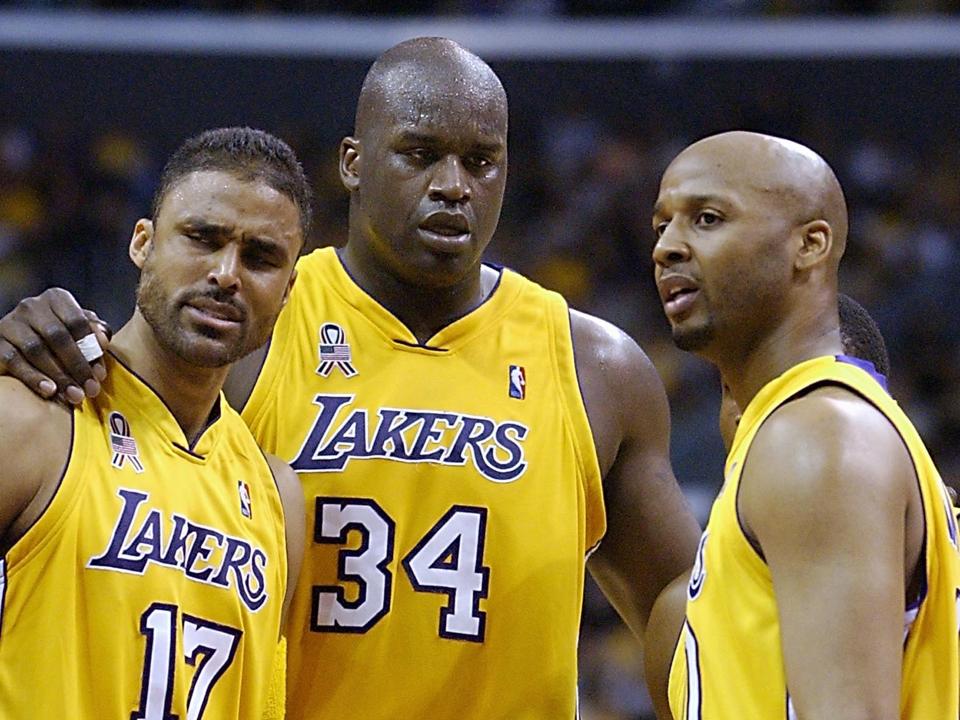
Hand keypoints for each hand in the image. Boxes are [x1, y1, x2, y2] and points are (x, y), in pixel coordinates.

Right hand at [0, 289, 110, 403]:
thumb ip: (94, 332)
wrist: (19, 344)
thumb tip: (102, 340)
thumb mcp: (78, 331)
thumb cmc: (58, 338)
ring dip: (59, 375)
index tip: (100, 374)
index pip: (77, 321)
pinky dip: (33, 378)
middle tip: (90, 389)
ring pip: (36, 350)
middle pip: (57, 336)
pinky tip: (50, 391)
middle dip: (77, 366)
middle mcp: (31, 306)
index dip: (92, 349)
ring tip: (74, 395)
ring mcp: (11, 323)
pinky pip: (14, 361)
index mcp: (56, 299)